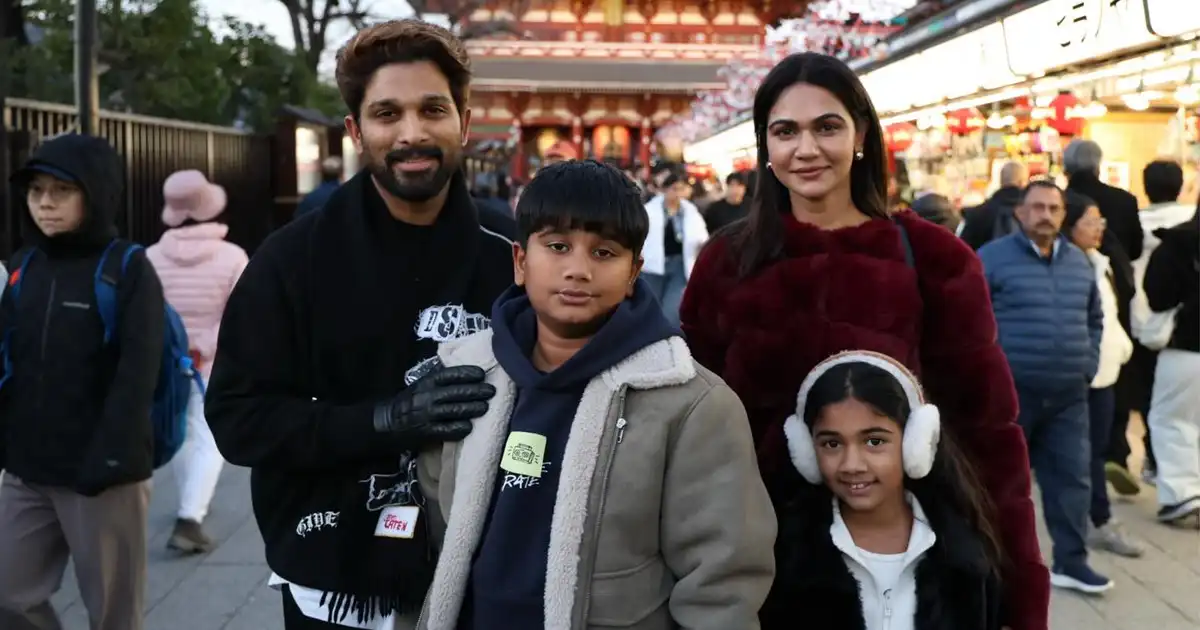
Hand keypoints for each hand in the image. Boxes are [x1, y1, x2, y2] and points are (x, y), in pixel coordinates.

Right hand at [372, 365, 495, 445]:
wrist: (388, 424)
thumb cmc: (410, 402)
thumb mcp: (421, 385)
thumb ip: (440, 379)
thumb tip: (465, 369)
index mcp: (426, 382)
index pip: (449, 375)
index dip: (466, 373)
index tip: (481, 374)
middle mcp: (427, 397)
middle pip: (456, 393)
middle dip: (476, 391)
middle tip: (491, 391)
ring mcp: (427, 415)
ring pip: (454, 411)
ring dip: (472, 408)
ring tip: (485, 407)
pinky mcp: (427, 433)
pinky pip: (447, 430)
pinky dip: (460, 428)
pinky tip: (470, 426)